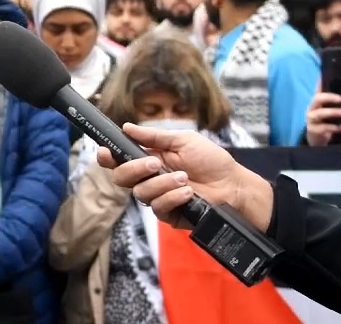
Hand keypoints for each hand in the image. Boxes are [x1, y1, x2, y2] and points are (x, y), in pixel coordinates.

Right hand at [96, 123, 272, 231]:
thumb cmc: (211, 160)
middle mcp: (148, 178)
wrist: (234, 185)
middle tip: (154, 163)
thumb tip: (126, 127)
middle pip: (121, 178)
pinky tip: (187, 192)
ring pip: (140, 193)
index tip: (105, 152)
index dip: (107, 157)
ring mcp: (157, 196)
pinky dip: (171, 197)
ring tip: (184, 178)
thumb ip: (153, 136)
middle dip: (134, 169)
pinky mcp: (168, 213)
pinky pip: (158, 207)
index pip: (119, 159)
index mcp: (148, 158)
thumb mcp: (183, 140)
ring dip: (161, 184)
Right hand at [305, 90, 340, 145]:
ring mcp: (311, 120)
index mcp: (315, 103)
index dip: (325, 87)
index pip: (319, 91)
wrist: (316, 137)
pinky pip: (323, 127)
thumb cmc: (322, 120)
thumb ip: (327, 97)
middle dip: (328, 97)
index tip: (337, 86)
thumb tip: (327, 81)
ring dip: (331, 112)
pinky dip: (333, 127)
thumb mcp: (324, 109)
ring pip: (319, 114)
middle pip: (317, 99)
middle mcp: (312, 109)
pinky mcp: (313, 130)